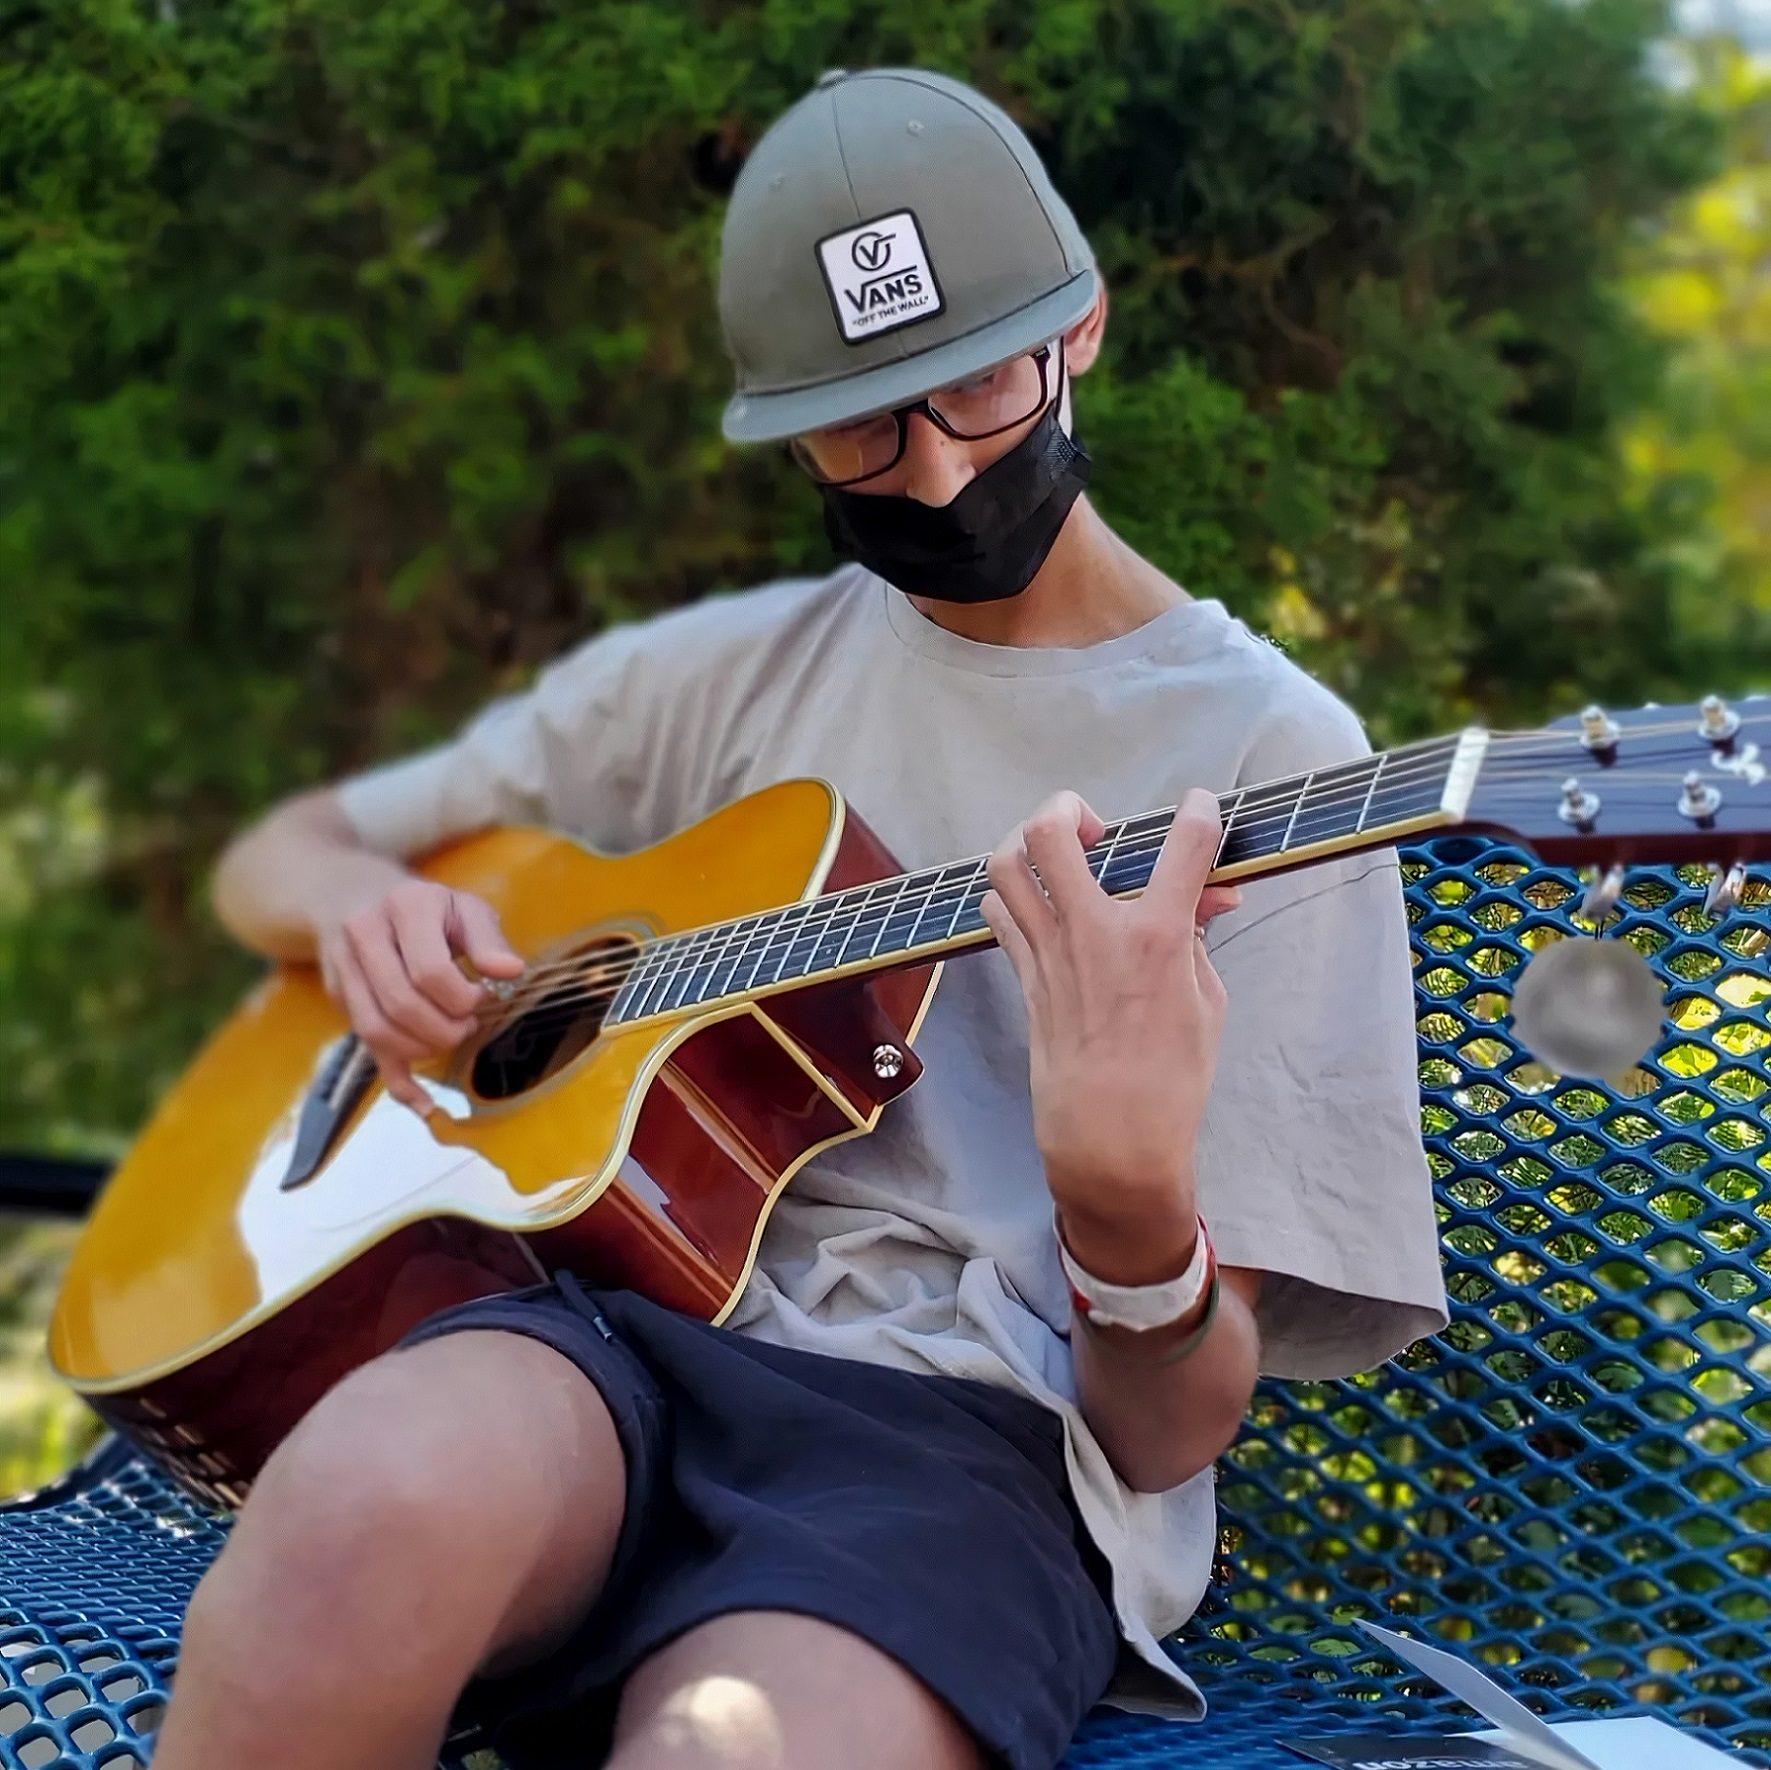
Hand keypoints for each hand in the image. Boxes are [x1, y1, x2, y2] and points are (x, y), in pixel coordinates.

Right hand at [316, 879, 524, 1113]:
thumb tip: (510, 972)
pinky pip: (365, 1049)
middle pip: (401, 1005)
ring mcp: (342, 969)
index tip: (482, 996)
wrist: (351, 894)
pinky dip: (396, 1082)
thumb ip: (488, 938)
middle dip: (444, 1028)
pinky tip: (424, 1104)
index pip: (430, 972)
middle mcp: (363, 935)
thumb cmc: (424, 906)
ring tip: (450, 1037)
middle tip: (468, 1025)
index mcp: (404, 907)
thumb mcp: (463, 906)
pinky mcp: (338, 999)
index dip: (462, 997)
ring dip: (422, 1049)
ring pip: (377, 1030)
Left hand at [980, 788, 1238, 1232]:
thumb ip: (1198, 935)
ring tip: (1057, 857)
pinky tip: (1041, 904)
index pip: (1181, 845)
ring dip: (1027, 844)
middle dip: (1069, 808)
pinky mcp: (1025, 977)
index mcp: (1156, 937)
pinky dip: (1015, 894)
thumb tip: (1207, 892)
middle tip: (1095, 827)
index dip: (1196, 813)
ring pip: (1007, 866)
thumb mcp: (1207, 1001)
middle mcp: (1095, 934)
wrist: (1110, 1138)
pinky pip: (1001, 912)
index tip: (1198, 807)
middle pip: (1051, 834)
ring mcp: (1050, 953)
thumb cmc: (1171, 1079)